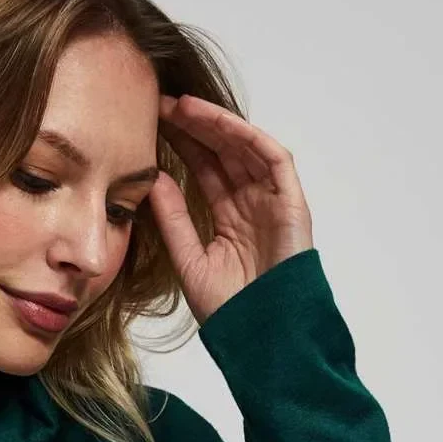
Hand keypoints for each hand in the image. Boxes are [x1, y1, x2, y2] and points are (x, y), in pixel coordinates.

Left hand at [148, 94, 314, 324]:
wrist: (263, 337)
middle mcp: (251, 204)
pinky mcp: (292, 203)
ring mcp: (272, 201)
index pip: (203, 170)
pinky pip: (273, 159)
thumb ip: (173, 221)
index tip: (150, 124)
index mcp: (227, 219)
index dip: (180, 145)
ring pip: (244, 149)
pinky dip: (248, 137)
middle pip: (221, 153)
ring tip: (182, 106)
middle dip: (193, 126)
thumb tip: (151, 180)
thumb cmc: (231, 310)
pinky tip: (218, 123)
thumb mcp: (189, 261)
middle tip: (160, 104)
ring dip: (215, 124)